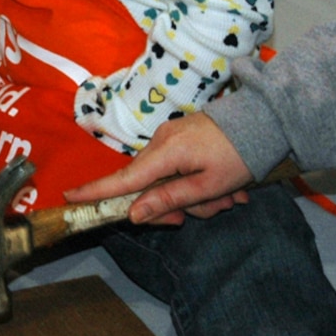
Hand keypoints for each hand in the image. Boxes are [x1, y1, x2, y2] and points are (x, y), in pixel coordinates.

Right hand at [64, 113, 251, 224]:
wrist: (266, 121)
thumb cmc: (239, 155)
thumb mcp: (207, 186)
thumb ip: (169, 199)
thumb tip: (133, 214)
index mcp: (165, 153)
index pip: (123, 179)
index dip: (96, 191)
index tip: (69, 196)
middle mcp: (161, 142)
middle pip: (148, 186)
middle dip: (175, 205)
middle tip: (206, 213)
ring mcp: (171, 138)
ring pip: (168, 181)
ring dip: (195, 196)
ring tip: (229, 197)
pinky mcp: (182, 137)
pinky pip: (179, 169)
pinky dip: (198, 183)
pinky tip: (228, 187)